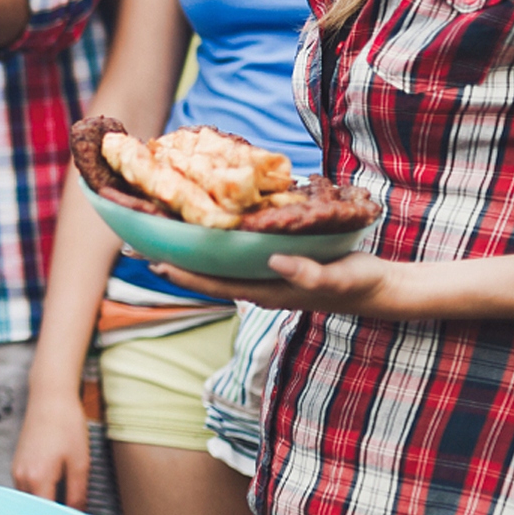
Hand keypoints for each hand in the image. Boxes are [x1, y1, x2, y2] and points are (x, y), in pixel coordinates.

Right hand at [12, 390, 90, 508]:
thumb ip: (78, 494)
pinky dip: (41, 499)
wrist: (50, 397)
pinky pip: (28, 491)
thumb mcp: (80, 463)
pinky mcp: (18, 464)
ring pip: (30, 504)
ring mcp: (17, 471)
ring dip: (46, 512)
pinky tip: (56, 497)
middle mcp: (21, 478)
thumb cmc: (66, 425)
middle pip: (34, 514)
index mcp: (36, 479)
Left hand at [157, 250, 403, 317]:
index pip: (214, 284)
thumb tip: (275, 261)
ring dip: (188, 249)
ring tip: (158, 229)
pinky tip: (203, 223)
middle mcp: (257, 284)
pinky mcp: (273, 261)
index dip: (182, 274)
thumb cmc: (357, 282)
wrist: (378, 287)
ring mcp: (264, 274)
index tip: (152, 260)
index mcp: (266, 291)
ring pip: (216, 263)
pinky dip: (214, 240)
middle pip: (205, 274)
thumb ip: (309, 273)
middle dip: (172, 259)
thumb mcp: (338, 277)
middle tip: (134, 242)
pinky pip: (234, 252)